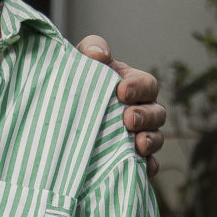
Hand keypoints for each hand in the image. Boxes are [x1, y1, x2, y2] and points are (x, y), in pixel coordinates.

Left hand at [77, 35, 165, 174]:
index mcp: (133, 87)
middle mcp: (141, 112)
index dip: (139, 88)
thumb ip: (92, 48)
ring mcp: (139, 137)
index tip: (122, 91)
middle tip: (128, 119)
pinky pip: (149, 166)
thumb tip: (99, 55)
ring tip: (138, 144)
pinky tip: (140, 167)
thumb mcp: (82, 60)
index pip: (148, 85)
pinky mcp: (131, 160)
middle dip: (145, 116)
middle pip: (158, 114)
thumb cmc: (77, 83)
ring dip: (150, 141)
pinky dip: (148, 167)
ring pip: (156, 139)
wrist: (58, 110)